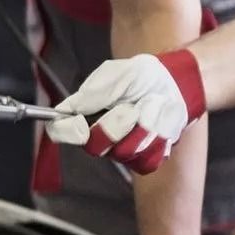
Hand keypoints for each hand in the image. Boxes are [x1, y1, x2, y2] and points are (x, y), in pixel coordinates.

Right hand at [43, 50, 205, 173]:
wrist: (175, 86)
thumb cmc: (142, 77)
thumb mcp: (118, 74)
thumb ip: (96, 92)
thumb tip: (71, 109)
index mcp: (83, 113)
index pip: (59, 130)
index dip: (66, 132)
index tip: (82, 125)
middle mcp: (98, 136)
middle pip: (93, 147)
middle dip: (114, 127)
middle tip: (131, 108)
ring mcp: (120, 151)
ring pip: (124, 153)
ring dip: (143, 127)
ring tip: (151, 108)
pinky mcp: (143, 159)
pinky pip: (147, 160)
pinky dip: (159, 137)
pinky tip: (161, 121)